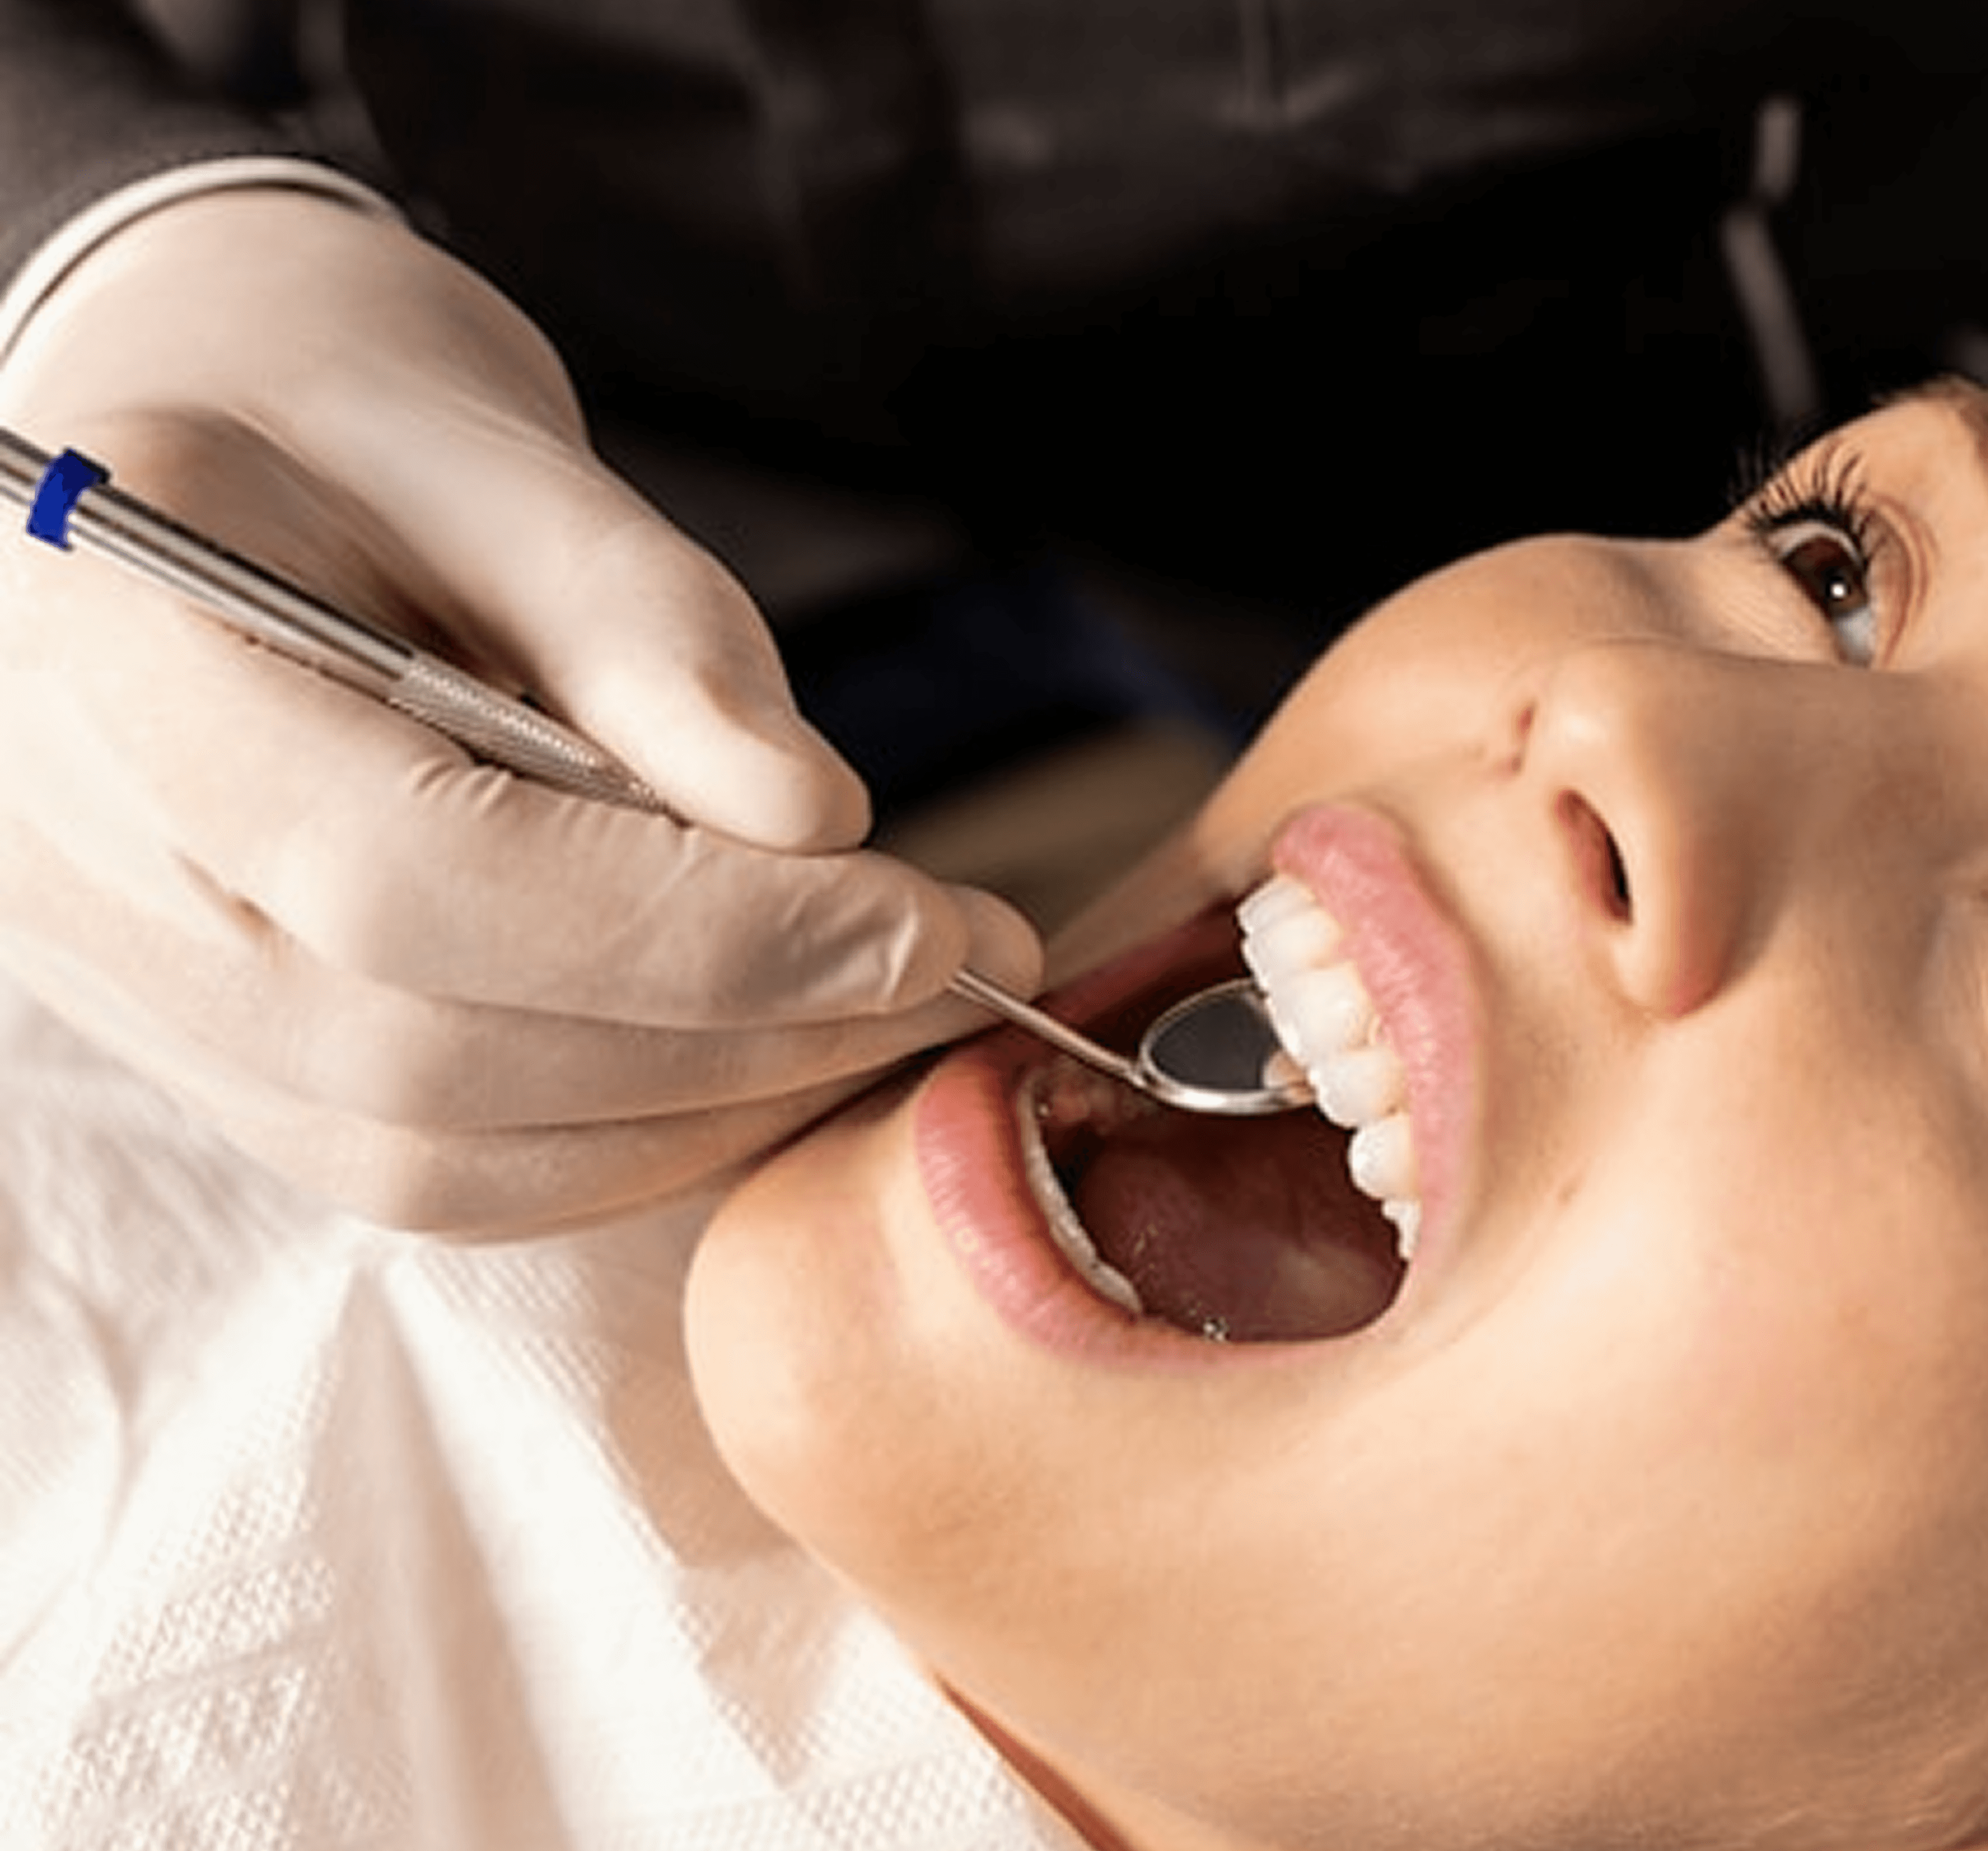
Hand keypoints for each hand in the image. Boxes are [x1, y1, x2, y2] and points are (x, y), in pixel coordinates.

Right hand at [0, 186, 1040, 1234]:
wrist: (197, 449)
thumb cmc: (338, 408)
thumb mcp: (490, 450)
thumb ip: (643, 627)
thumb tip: (810, 815)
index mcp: (109, 655)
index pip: (413, 875)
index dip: (698, 931)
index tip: (927, 922)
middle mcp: (85, 864)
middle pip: (440, 1044)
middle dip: (745, 1027)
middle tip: (955, 966)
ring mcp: (139, 990)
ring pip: (446, 1148)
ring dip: (709, 1104)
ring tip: (882, 1005)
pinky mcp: (222, 1062)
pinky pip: (440, 1169)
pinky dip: (632, 1136)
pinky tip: (764, 1048)